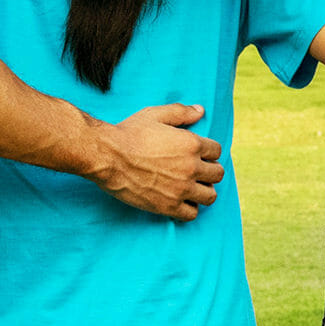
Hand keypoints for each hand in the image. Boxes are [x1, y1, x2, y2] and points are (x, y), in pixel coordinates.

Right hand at [86, 103, 225, 220]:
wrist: (107, 156)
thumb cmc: (129, 133)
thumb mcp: (155, 115)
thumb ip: (181, 112)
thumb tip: (200, 111)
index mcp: (192, 144)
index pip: (217, 151)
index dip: (208, 151)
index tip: (199, 154)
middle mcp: (191, 167)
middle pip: (217, 174)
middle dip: (209, 171)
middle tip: (197, 171)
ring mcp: (181, 189)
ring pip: (210, 196)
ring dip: (204, 191)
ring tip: (192, 187)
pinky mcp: (168, 206)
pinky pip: (192, 214)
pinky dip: (189, 208)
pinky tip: (180, 201)